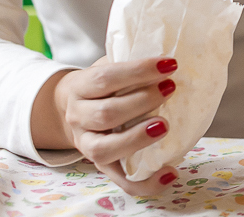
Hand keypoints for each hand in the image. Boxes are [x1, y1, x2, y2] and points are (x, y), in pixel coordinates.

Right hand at [46, 57, 181, 195]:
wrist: (71, 106)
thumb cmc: (102, 83)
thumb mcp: (108, 65)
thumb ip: (130, 61)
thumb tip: (172, 60)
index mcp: (80, 87)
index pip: (105, 79)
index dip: (137, 71)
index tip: (170, 64)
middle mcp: (78, 117)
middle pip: (105, 114)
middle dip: (141, 102)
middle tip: (171, 89)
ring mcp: (87, 145)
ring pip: (105, 149)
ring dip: (137, 139)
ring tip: (165, 126)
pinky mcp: (102, 166)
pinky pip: (121, 180)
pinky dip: (146, 182)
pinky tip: (170, 173)